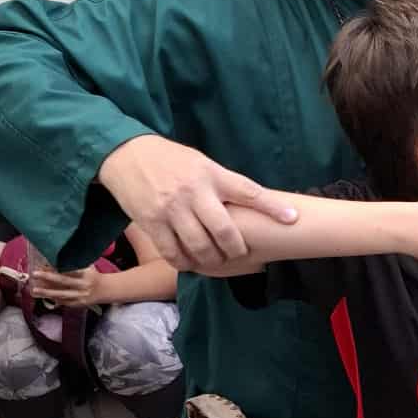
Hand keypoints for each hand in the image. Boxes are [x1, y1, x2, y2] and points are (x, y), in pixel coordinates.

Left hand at [30, 264, 105, 309]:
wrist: (106, 290)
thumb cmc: (93, 275)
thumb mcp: (87, 267)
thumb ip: (74, 265)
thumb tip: (52, 262)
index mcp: (86, 273)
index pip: (69, 270)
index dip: (56, 267)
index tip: (44, 265)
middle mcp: (84, 285)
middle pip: (63, 281)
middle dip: (48, 278)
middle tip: (35, 274)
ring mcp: (81, 296)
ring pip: (61, 294)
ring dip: (47, 292)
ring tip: (35, 290)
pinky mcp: (79, 304)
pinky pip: (64, 302)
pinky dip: (53, 299)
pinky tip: (44, 296)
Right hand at [97, 134, 298, 270]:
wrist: (124, 154)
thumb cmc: (170, 160)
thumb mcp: (201, 163)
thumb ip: (223, 183)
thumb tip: (254, 203)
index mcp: (211, 175)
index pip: (248, 191)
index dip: (271, 207)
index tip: (292, 218)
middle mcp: (193, 192)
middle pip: (224, 230)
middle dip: (237, 249)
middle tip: (241, 253)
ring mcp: (171, 209)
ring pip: (200, 246)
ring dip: (212, 259)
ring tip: (216, 260)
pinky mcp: (152, 222)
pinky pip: (173, 252)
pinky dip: (185, 263)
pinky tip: (191, 263)